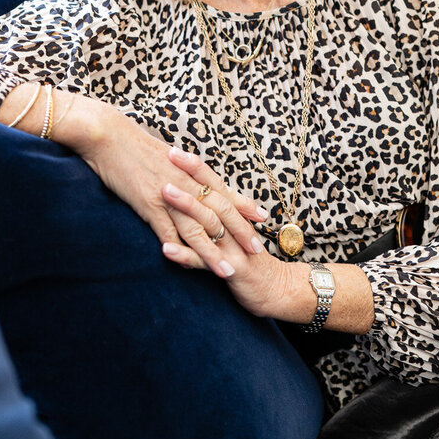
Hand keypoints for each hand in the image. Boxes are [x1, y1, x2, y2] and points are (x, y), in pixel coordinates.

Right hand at [61, 94, 265, 261]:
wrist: (109, 135)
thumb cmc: (135, 144)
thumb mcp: (167, 155)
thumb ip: (185, 170)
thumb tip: (198, 180)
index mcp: (191, 170)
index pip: (224, 193)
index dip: (244, 208)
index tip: (263, 221)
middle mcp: (185, 183)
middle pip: (218, 213)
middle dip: (239, 234)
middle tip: (256, 253)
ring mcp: (168, 195)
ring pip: (196, 229)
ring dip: (213, 253)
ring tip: (228, 271)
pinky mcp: (148, 204)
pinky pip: (166, 232)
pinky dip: (177, 251)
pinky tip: (186, 267)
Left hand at [161, 147, 293, 316]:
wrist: (276, 289)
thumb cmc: (248, 257)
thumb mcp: (235, 231)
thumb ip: (219, 213)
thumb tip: (199, 194)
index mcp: (232, 214)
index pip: (213, 183)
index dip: (196, 166)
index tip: (174, 149)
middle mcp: (233, 225)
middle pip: (210, 194)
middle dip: (188, 176)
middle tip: (165, 156)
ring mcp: (232, 246)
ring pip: (207, 222)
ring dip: (185, 206)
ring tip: (162, 191)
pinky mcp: (230, 269)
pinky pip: (203, 261)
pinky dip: (184, 255)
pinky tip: (164, 249)